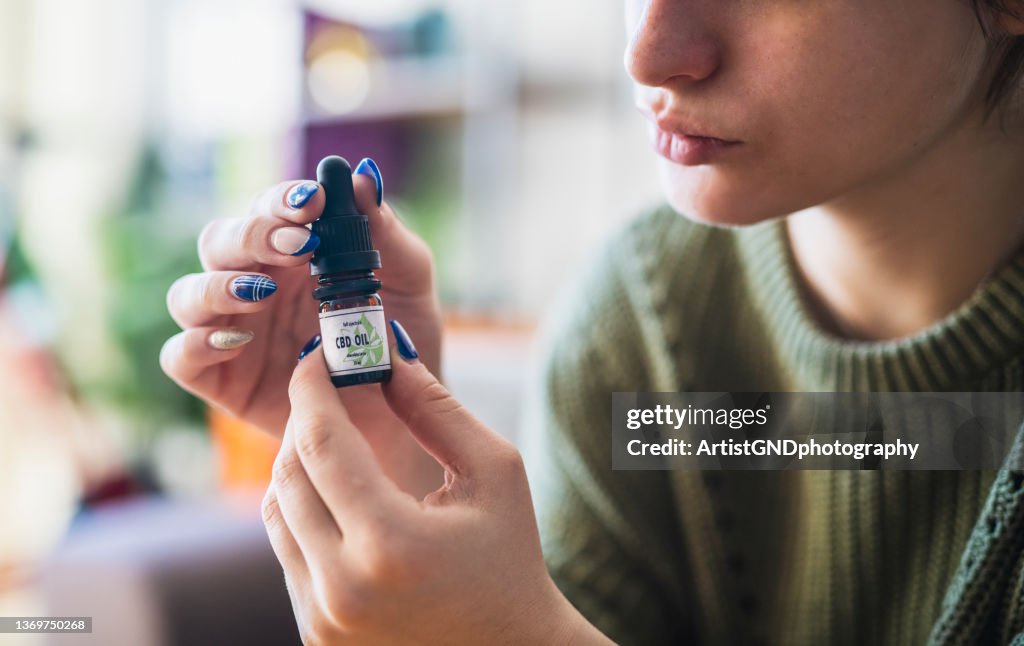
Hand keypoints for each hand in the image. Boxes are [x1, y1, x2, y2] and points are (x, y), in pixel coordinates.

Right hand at [159, 161, 442, 494]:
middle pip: (220, 242)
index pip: (271, 210)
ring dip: (218, 287)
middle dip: (251, 236)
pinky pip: (180, 356)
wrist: (404, 416)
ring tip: (262, 294)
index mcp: (294, 252)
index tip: (313, 204)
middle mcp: (255, 283)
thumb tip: (361, 178)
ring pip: (188, 294)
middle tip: (296, 247)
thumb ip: (386, 233)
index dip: (283, 201)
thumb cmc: (402, 340)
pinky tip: (234, 340)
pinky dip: (195, 344)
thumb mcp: (408, 282)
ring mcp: (233, 330)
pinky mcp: (220, 378)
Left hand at [262, 326, 611, 644]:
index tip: (316, 356)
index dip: (311, 389)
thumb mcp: (494, 471)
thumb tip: (385, 356)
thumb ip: (436, 409)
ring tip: (337, 440)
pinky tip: (342, 495)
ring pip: (277, 512)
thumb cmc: (510, 558)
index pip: (322, 443)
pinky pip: (288, 551)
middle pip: (288, 474)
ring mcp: (321, 618)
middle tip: (328, 389)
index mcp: (390, 543)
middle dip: (305, 420)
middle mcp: (342, 587)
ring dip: (299, 464)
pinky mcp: (315, 634)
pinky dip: (305, 511)